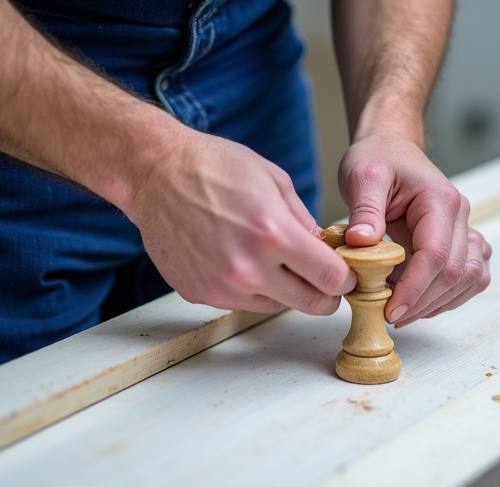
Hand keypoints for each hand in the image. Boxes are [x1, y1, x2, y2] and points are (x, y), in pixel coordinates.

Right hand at [127, 132, 355, 314]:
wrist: (155, 174)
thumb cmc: (213, 168)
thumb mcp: (275, 181)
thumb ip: (304, 222)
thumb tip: (326, 250)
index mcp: (273, 234)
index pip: (331, 279)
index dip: (344, 278)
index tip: (344, 275)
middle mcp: (247, 269)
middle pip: (311, 304)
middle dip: (325, 294)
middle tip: (323, 281)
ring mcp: (222, 287)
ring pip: (276, 306)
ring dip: (284, 290)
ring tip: (271, 259)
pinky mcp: (201, 295)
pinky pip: (242, 302)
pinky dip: (249, 288)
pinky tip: (236, 257)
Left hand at [339, 131, 491, 326]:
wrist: (390, 146)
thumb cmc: (378, 158)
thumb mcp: (363, 176)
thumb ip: (365, 209)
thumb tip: (363, 243)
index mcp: (440, 200)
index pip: (436, 255)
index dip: (415, 288)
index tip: (391, 309)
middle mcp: (459, 216)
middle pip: (455, 273)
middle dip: (423, 302)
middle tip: (391, 317)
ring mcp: (463, 230)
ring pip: (470, 279)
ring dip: (439, 303)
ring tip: (404, 312)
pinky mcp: (459, 241)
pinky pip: (470, 276)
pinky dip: (450, 295)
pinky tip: (422, 302)